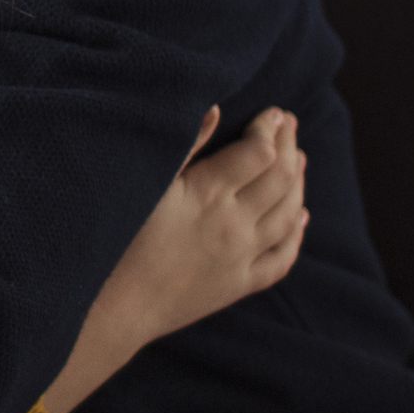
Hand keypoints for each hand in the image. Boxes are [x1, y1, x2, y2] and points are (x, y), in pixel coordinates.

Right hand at [115, 107, 309, 337]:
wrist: (113, 305)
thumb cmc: (117, 238)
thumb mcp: (145, 182)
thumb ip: (183, 144)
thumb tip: (214, 107)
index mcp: (209, 193)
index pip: (258, 153)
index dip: (270, 129)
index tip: (274, 112)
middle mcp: (233, 225)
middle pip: (280, 179)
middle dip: (289, 147)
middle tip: (290, 124)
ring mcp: (240, 258)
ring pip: (287, 215)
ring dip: (299, 184)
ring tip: (301, 160)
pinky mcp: (237, 286)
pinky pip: (281, 260)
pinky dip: (295, 236)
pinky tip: (300, 218)